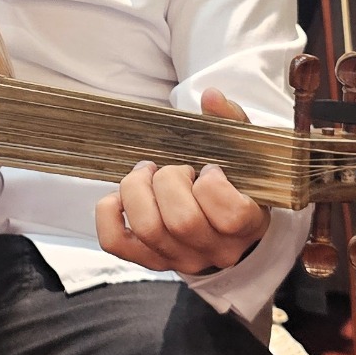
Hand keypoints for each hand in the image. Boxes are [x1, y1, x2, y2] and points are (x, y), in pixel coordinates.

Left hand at [94, 89, 270, 273]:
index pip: (231, 216)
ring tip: (147, 173)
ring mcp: (179, 258)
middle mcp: (214, 249)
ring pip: (148, 229)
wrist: (227, 233)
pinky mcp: (148, 259)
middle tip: (174, 167)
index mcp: (247, 225)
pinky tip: (122, 195)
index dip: (213, 184)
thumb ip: (231, 121)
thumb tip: (211, 96)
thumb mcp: (244, 153)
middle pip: (182, 221)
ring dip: (138, 190)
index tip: (210, 169)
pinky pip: (115, 241)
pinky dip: (109, 212)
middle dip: (170, 180)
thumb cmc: (236, 185)